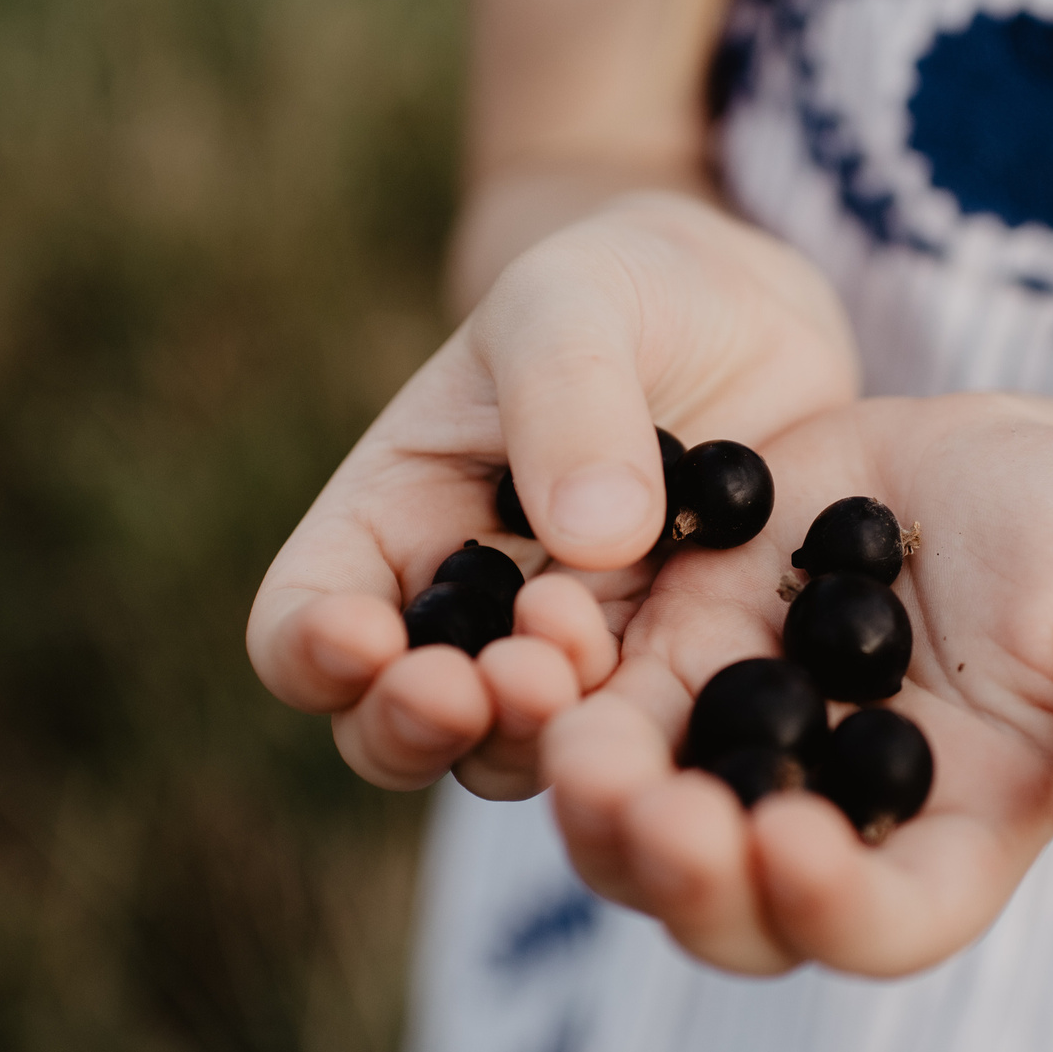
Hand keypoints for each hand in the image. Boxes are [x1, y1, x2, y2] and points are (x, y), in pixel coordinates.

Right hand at [246, 194, 858, 796]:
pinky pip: (649, 743)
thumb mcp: (574, 303)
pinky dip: (657, 739)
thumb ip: (567, 398)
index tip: (367, 638)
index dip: (312, 649)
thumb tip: (593, 537)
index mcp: (391, 525)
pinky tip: (695, 704)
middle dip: (426, 723)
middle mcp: (466, 623)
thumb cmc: (620, 293)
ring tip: (584, 666)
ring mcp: (570, 667)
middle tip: (503, 679)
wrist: (750, 319)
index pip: (301, 621)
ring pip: (518, 758)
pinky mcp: (669, 684)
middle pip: (393, 730)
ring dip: (542, 736)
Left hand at [541, 395, 1052, 978]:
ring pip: (630, 831)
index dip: (833, 908)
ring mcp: (728, 755)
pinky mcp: (658, 670)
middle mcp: (822, 828)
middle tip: (656, 808)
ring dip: (592, 805)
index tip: (792, 843)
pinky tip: (542, 628)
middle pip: (729, 913)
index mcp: (945, 844)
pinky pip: (582, 707)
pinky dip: (550, 690)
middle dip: (682, 876)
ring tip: (574, 740)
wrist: (983, 458)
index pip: (886, 923)